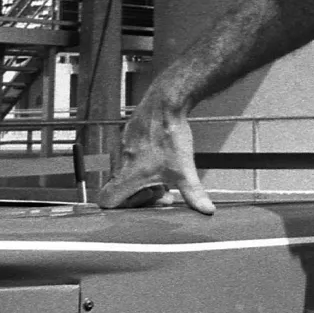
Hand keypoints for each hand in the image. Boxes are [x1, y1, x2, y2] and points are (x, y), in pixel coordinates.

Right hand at [97, 89, 214, 213]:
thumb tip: (207, 211)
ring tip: (166, 173)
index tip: (149, 197)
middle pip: (121, 187)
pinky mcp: (129, 133)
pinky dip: (144, 160)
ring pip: (126, 169)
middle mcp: (120, 160)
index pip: (106, 200)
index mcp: (128, 174)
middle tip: (164, 190)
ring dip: (144, 176)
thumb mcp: (184, 170)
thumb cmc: (171, 136)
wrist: (166, 101)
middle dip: (143, 192)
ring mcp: (123, 145)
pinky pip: (130, 153)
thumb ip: (194, 193)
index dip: (125, 205)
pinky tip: (162, 156)